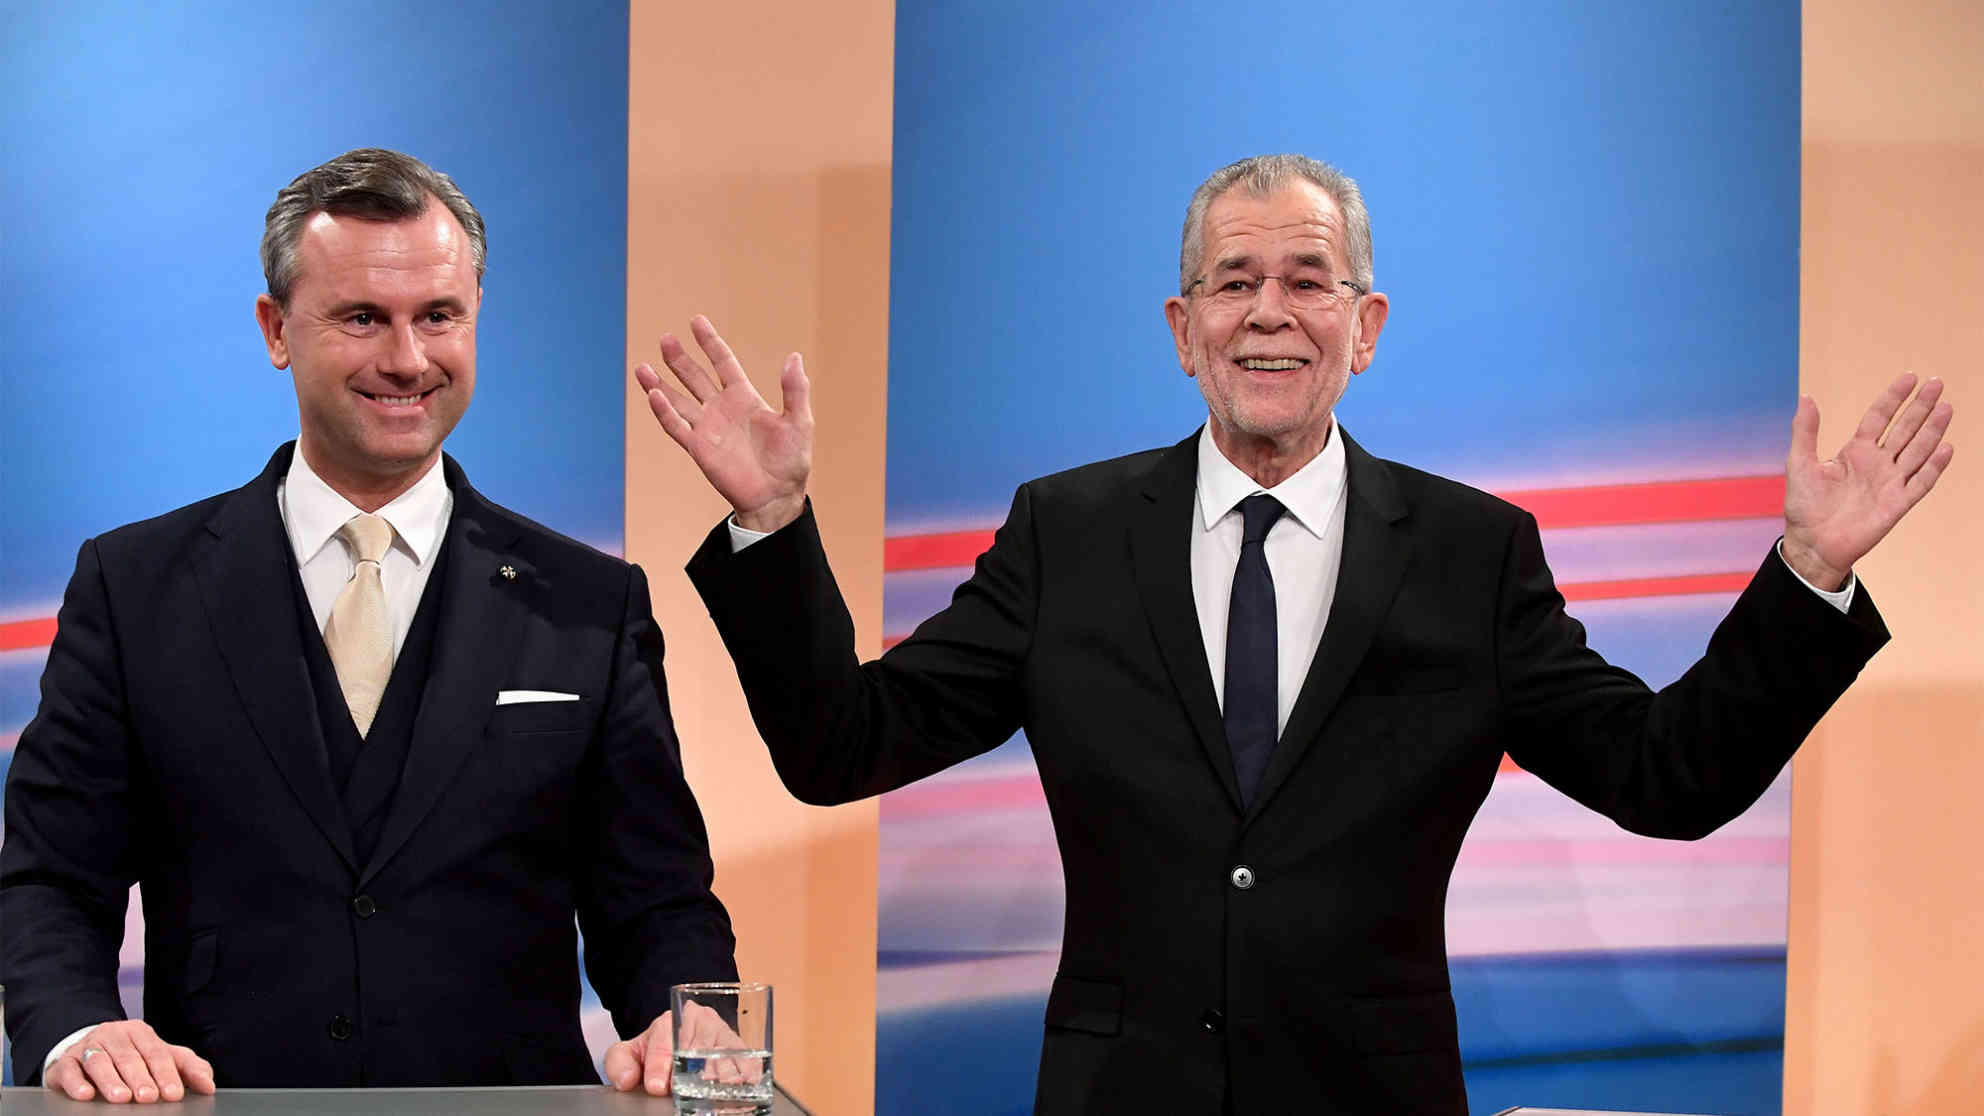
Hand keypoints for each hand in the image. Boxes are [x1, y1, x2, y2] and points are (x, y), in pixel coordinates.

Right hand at [43, 1020, 214, 1103]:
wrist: (86, 1049)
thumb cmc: (131, 1057)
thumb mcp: (160, 1058)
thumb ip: (187, 1068)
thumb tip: (209, 1085)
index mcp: (139, 1032)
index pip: (156, 1052)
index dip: (166, 1073)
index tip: (174, 1094)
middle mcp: (113, 1035)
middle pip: (129, 1057)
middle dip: (141, 1078)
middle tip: (150, 1097)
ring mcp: (86, 1046)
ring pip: (99, 1061)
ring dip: (111, 1080)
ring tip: (122, 1098)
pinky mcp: (64, 1062)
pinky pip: (69, 1071)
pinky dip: (77, 1083)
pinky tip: (86, 1095)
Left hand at [603, 1001, 759, 1095]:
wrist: (678, 1042)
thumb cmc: (654, 1050)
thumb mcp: (629, 1052)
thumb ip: (619, 1063)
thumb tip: (627, 1080)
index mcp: (671, 1019)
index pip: (666, 1038)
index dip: (660, 1063)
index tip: (655, 1086)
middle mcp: (702, 1022)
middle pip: (700, 1048)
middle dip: (693, 1075)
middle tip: (686, 1093)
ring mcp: (724, 1036)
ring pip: (725, 1056)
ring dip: (722, 1079)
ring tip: (714, 1097)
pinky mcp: (743, 1050)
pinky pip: (748, 1062)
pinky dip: (745, 1078)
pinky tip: (739, 1093)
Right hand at [635, 315, 812, 532]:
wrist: (777, 495)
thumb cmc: (791, 461)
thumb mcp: (800, 421)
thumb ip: (795, 390)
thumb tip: (794, 357)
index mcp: (745, 398)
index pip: (723, 363)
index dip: (710, 343)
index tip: (696, 321)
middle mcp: (722, 409)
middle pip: (695, 377)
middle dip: (680, 359)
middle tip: (666, 339)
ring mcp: (708, 428)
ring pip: (678, 400)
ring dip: (660, 384)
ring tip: (642, 367)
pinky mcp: (699, 448)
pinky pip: (676, 427)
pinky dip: (664, 412)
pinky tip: (654, 395)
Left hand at [1783, 373, 1954, 589]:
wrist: (1812, 544)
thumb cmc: (1804, 505)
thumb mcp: (1800, 463)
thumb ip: (1805, 431)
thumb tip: (1806, 396)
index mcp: (1855, 451)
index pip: (1880, 417)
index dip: (1894, 398)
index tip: (1911, 377)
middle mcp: (1877, 463)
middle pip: (1904, 429)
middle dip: (1920, 407)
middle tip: (1937, 383)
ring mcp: (1890, 482)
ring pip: (1917, 451)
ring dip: (1932, 430)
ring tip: (1946, 407)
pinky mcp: (1898, 504)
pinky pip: (1921, 482)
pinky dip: (1933, 466)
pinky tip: (1945, 448)